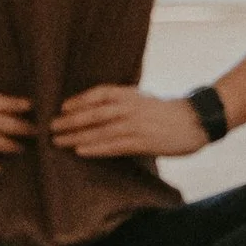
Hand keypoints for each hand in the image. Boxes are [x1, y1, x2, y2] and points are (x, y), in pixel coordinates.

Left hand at [51, 86, 219, 161]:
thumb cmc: (168, 112)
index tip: (61, 107)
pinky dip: (95, 148)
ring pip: (100, 130)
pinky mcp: (143, 142)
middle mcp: (130, 107)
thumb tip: (98, 109)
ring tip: (57, 142)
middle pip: (93, 113)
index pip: (99, 93)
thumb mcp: (143, 99)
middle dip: (69, 121)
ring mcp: (136, 124)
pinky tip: (81, 151)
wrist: (196, 121)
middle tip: (49, 127)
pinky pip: (114, 145)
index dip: (79, 100)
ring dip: (76, 136)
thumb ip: (123, 102)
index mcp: (130, 94)